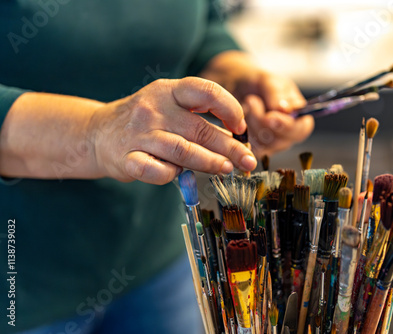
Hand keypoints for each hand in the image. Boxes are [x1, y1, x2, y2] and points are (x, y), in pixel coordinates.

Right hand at [88, 77, 256, 183]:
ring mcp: (138, 134)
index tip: (240, 127)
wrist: (97, 133)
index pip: (205, 91)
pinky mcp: (126, 159)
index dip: (229, 108)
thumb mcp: (170, 108)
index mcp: (168, 91)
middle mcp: (153, 109)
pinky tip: (179, 175)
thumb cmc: (146, 122)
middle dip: (229, 147)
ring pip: (182, 150)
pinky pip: (155, 171)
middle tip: (247, 160)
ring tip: (227, 169)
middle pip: (199, 128)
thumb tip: (237, 141)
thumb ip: (200, 119)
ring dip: (209, 162)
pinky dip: (171, 175)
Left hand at [200, 51, 313, 157]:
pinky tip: (238, 116)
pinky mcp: (253, 148)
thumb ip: (277, 94)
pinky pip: (247, 147)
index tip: (270, 116)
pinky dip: (240, 131)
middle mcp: (286, 135)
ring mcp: (270, 144)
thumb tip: (286, 110)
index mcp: (298, 118)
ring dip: (250, 122)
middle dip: (262, 121)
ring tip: (246, 102)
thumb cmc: (258, 84)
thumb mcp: (269, 81)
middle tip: (252, 100)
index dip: (287, 126)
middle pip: (280, 141)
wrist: (237, 87)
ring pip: (261, 144)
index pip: (301, 130)